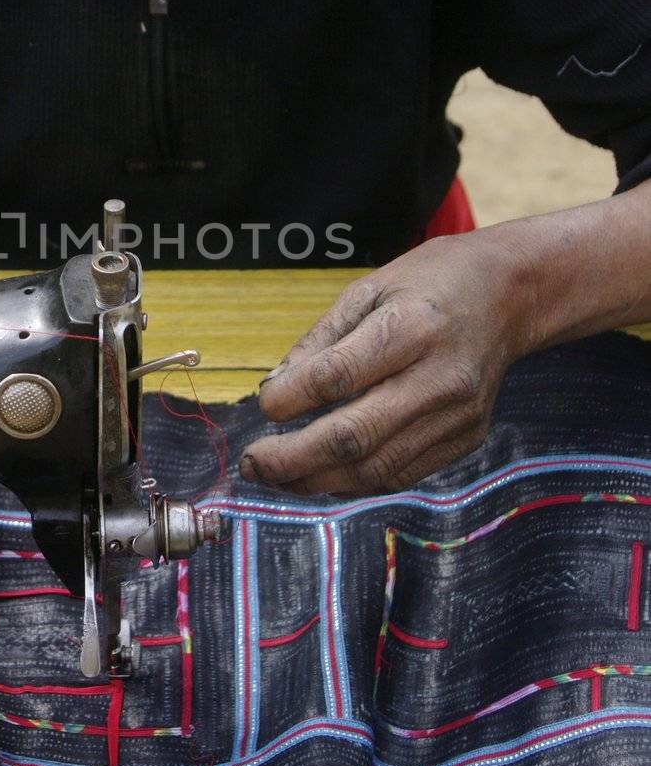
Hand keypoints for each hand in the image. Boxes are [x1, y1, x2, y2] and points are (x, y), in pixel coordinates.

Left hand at [239, 231, 533, 497]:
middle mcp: (439, 379)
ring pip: (376, 468)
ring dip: (317, 481)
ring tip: (277, 476)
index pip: (338, 377)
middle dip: (293, 459)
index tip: (264, 405)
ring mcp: (457, 416)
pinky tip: (321, 475)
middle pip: (355, 436)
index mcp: (412, 328)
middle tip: (254, 464)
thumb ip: (319, 341)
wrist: (510, 295)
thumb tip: (274, 390)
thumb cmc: (431, 284)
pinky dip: (354, 481)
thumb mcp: (368, 289)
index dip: (290, 399)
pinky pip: (400, 474)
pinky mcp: (465, 439)